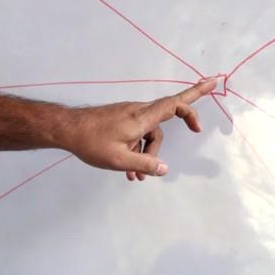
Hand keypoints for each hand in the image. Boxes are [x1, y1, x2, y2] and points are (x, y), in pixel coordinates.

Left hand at [61, 78, 215, 180]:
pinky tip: (127, 169)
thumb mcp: (120, 159)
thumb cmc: (91, 142)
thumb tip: (165, 169)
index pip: (174, 103)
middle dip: (167, 139)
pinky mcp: (119, 120)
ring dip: (145, 154)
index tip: (208, 100)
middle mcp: (137, 112)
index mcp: (141, 118)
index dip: (195, 99)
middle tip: (176, 148)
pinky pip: (136, 135)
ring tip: (135, 176)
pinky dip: (135, 150)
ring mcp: (128, 116)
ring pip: (147, 134)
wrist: (66, 129)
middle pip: (163, 124)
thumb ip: (145, 164)